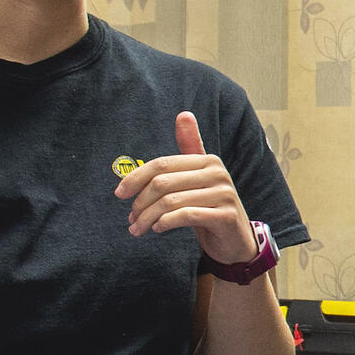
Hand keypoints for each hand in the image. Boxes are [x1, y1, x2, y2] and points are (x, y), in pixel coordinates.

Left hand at [118, 112, 256, 262]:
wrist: (235, 240)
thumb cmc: (210, 207)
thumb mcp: (198, 177)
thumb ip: (190, 149)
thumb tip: (184, 114)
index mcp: (208, 161)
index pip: (162, 164)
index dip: (136, 177)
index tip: (119, 194)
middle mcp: (218, 173)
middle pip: (163, 183)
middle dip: (140, 202)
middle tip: (131, 219)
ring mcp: (224, 195)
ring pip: (171, 202)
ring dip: (148, 218)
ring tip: (138, 229)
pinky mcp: (226, 216)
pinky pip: (186, 216)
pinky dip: (166, 223)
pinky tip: (157, 229)